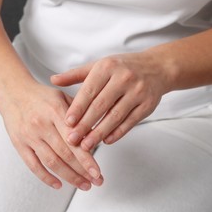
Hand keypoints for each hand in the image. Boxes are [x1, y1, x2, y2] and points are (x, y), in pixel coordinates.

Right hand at [0, 81, 102, 189]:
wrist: (12, 91)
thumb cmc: (39, 95)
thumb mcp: (62, 97)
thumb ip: (78, 116)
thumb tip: (94, 136)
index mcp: (55, 110)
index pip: (74, 140)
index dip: (87, 159)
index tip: (97, 172)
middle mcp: (42, 124)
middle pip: (65, 154)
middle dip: (83, 171)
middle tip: (96, 181)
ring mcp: (29, 135)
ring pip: (52, 162)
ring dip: (69, 177)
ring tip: (83, 184)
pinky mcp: (19, 143)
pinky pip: (33, 165)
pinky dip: (46, 177)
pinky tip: (58, 184)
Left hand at [51, 52, 170, 150]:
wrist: (158, 67)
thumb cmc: (122, 67)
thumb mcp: (98, 66)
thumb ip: (75, 75)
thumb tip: (53, 80)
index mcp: (107, 67)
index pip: (89, 91)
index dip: (77, 108)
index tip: (66, 123)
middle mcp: (123, 78)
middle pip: (100, 106)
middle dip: (85, 125)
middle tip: (72, 140)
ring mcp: (138, 92)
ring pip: (115, 116)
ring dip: (99, 133)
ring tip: (86, 145)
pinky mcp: (148, 105)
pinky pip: (131, 122)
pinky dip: (118, 133)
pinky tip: (106, 141)